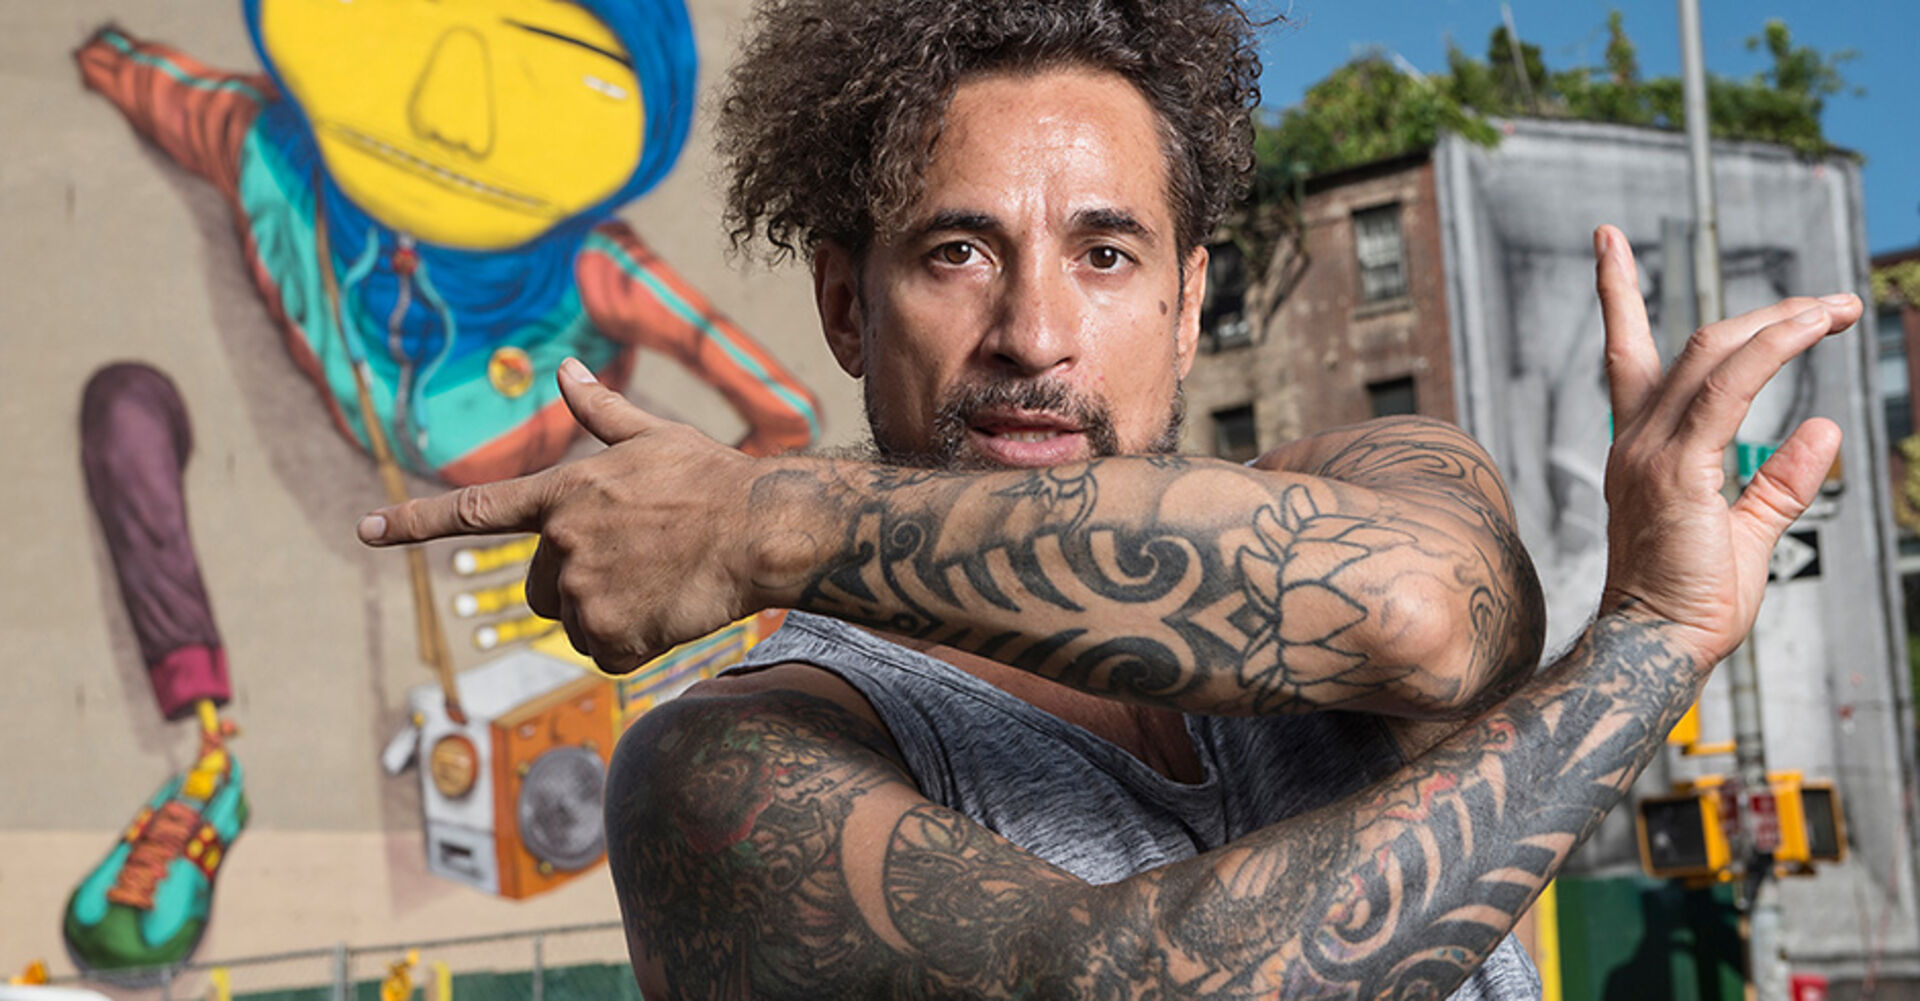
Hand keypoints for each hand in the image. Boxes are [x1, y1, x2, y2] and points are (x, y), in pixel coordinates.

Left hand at [356, 359, 759, 673]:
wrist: (758, 529)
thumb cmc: (712, 479)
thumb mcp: (653, 436)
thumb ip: (599, 414)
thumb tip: (564, 372)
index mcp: (562, 494)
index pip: (472, 511)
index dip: (414, 523)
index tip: (364, 530)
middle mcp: (561, 542)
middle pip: (541, 591)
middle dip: (580, 588)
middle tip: (640, 569)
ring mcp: (583, 589)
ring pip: (578, 625)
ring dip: (613, 618)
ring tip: (662, 586)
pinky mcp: (611, 631)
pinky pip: (609, 654)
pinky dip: (637, 645)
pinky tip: (671, 613)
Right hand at [1594, 224, 1859, 667]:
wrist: (1655, 648)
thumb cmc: (1692, 603)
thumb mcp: (1748, 532)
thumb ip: (1783, 480)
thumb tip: (1824, 428)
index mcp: (1642, 448)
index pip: (1628, 351)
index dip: (1617, 290)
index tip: (1607, 238)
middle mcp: (1638, 440)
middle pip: (1697, 343)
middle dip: (1766, 313)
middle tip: (1831, 305)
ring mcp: (1652, 453)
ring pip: (1713, 353)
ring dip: (1780, 322)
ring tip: (1836, 310)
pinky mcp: (1678, 471)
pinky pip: (1730, 391)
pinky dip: (1773, 351)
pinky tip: (1813, 333)